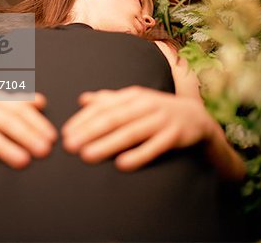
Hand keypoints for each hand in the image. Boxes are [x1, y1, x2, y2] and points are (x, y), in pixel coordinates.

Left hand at [61, 86, 214, 171]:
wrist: (195, 117)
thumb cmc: (155, 110)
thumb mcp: (134, 100)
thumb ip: (108, 99)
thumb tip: (82, 99)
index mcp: (132, 96)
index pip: (103, 107)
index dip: (83, 119)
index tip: (65, 133)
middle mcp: (145, 105)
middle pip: (113, 119)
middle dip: (89, 132)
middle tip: (69, 145)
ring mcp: (160, 120)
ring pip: (130, 133)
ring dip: (107, 144)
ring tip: (87, 156)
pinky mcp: (174, 136)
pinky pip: (154, 147)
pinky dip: (138, 155)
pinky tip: (121, 165)